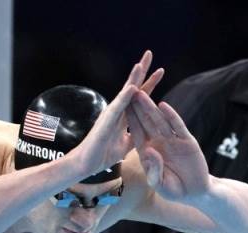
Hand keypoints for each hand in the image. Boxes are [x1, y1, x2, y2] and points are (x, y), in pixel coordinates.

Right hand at [72, 50, 163, 176]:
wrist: (87, 165)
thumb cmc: (103, 154)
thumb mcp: (125, 145)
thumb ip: (134, 135)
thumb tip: (143, 132)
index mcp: (124, 116)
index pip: (140, 96)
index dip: (150, 83)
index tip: (161, 70)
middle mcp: (117, 111)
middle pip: (133, 87)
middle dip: (142, 71)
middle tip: (149, 52)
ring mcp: (111, 115)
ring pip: (124, 93)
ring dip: (133, 78)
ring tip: (141, 63)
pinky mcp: (106, 123)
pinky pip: (118, 108)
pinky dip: (125, 97)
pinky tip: (133, 87)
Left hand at [126, 90, 210, 200]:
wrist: (195, 193)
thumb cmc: (174, 190)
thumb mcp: (159, 185)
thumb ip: (153, 171)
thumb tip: (149, 151)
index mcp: (147, 152)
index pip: (135, 133)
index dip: (128, 121)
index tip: (119, 108)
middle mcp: (159, 143)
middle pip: (145, 122)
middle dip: (136, 108)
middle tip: (127, 91)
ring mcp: (173, 141)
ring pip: (159, 121)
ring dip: (150, 108)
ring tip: (141, 94)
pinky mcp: (187, 142)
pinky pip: (177, 126)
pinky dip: (171, 116)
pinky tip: (163, 106)